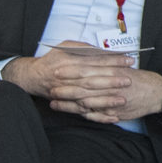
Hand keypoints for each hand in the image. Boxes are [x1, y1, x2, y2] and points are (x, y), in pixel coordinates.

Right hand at [4, 42, 161, 121]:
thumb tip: (103, 50)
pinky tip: (113, 116)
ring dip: (106, 99)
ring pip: (88, 97)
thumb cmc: (53, 59)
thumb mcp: (66, 46)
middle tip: (128, 79)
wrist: (33, 77)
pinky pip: (84, 112)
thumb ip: (84, 47)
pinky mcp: (67, 104)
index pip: (94, 61)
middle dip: (111, 80)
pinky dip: (98, 115)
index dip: (112, 61)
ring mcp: (66, 93)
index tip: (128, 60)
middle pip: (92, 79)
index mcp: (68, 61)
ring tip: (123, 98)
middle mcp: (66, 78)